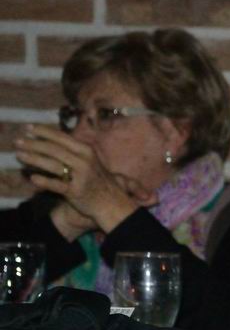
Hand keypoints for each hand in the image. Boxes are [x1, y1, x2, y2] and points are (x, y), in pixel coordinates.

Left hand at [15, 124, 140, 233]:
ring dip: (34, 159)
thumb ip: (72, 150)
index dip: (43, 132)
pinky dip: (45, 181)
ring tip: (19, 155)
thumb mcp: (89, 160)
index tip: (28, 128)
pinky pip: (58, 185)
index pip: (62, 137)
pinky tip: (33, 178)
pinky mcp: (76, 192)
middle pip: (55, 149)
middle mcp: (84, 161)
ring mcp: (81, 176)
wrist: (112, 201)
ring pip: (54, 165)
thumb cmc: (98, 179)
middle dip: (34, 144)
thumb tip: (49, 140)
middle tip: (18, 141)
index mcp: (86, 150)